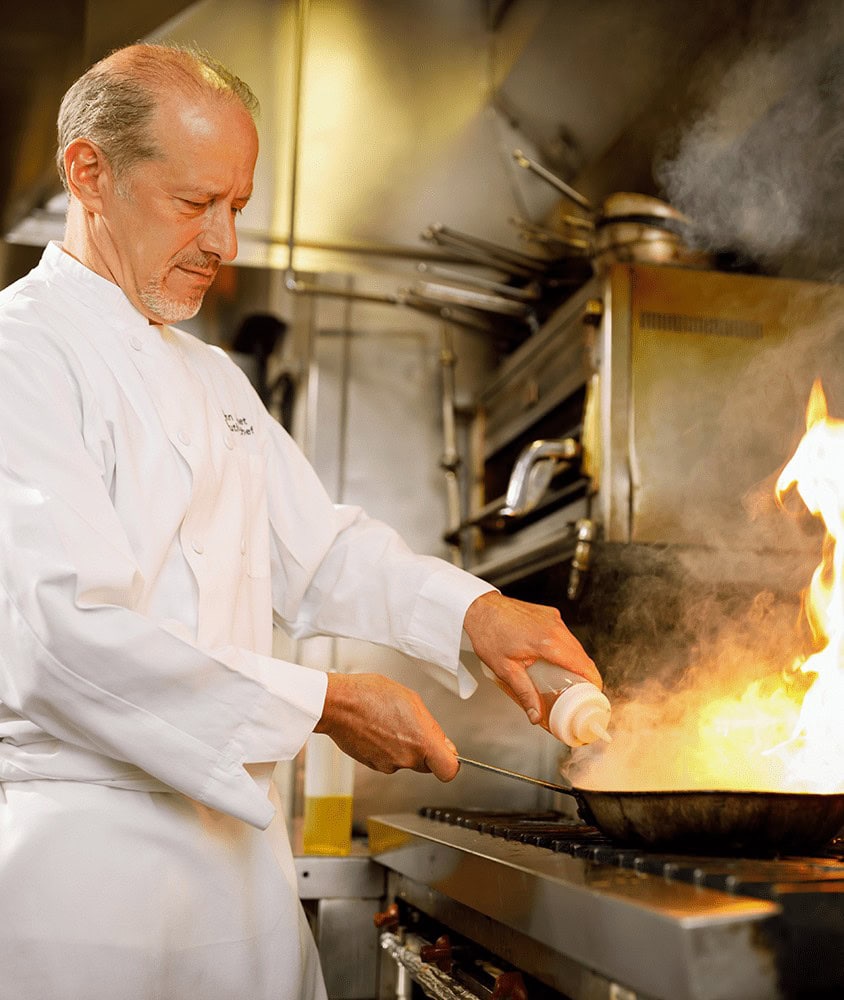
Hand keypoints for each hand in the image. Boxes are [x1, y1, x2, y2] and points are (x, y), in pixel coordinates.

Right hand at [314, 673, 458, 781]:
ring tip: (389, 722)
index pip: (449, 770)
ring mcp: (388, 764)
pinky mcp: (373, 765)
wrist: (337, 703)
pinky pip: (389, 759)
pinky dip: (387, 748)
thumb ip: (431, 726)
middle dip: (424, 749)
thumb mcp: (411, 700)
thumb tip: (443, 743)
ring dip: (403, 746)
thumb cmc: (370, 695)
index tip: (446, 752)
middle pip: (427, 764)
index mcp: (421, 741)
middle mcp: (406, 758)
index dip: (450, 762)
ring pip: (406, 761)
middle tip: (412, 727)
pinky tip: (378, 729)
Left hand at [462, 591, 600, 723]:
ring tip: (566, 678)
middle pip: (581, 655)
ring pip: (573, 643)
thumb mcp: (506, 670)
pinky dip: (564, 647)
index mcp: (548, 643)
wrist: (478, 608)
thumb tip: (535, 715)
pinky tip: (553, 659)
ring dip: (573, 660)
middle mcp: (555, 627)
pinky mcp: (548, 613)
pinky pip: (563, 633)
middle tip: (579, 692)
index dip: (593, 680)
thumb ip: (525, 693)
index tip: (594, 693)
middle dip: (584, 674)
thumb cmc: (489, 634)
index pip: (582, 664)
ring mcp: (552, 618)